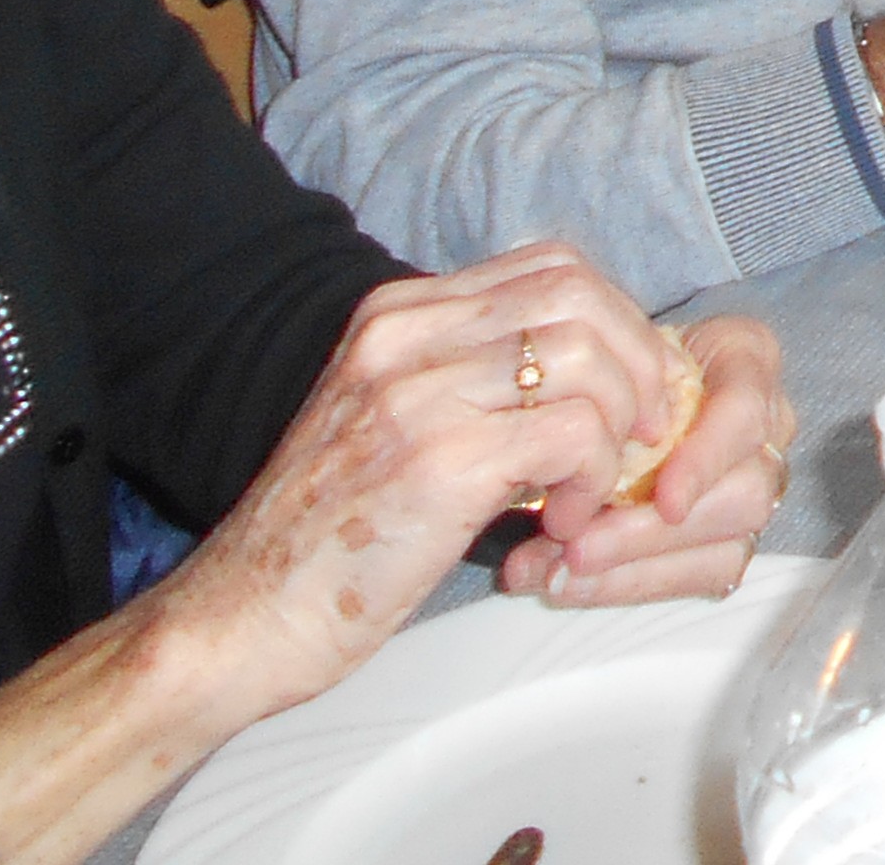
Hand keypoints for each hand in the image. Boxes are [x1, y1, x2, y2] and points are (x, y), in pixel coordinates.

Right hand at [143, 244, 699, 725]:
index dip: (616, 319)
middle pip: (580, 294)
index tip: (632, 384)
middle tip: (644, 430)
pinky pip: (574, 434)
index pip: (550, 266)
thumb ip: (468, 378)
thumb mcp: (390, 420)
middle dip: (638, 361)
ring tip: (590, 489)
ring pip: (588, 358)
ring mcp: (419, 393)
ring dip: (618, 427)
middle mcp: (405, 337)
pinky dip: (592, 477)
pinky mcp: (441, 461)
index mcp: (394, 316)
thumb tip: (587, 371)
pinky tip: (563, 522)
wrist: (239, 618)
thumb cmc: (325, 537)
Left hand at [515, 312, 792, 606]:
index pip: (746, 410)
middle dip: (656, 530)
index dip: (708, 459)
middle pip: (746, 492)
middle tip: (577, 549)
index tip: (664, 501)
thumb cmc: (615, 363)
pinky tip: (578, 585)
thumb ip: (605, 392)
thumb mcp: (609, 356)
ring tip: (562, 573)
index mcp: (746, 356)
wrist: (618, 385)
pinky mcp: (736, 536)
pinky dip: (635, 584)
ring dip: (637, 568)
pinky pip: (705, 576)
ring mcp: (758, 483)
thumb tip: (564, 455)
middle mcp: (768, 422)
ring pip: (730, 545)